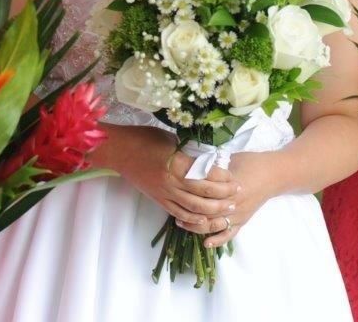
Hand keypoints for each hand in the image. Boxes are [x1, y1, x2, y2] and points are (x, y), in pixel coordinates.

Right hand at [112, 126, 238, 225]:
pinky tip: (204, 219)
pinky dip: (193, 219)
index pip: (207, 175)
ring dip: (213, 209)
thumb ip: (189, 151)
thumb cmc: (145, 139)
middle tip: (237, 192)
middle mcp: (172, 182)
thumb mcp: (172, 139)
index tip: (234, 176)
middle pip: (204, 194)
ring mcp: (165, 194)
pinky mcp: (158, 200)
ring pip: (194, 208)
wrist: (120, 151)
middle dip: (224, 195)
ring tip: (227, 207)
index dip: (223, 177)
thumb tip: (208, 158)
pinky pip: (179, 213)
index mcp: (177, 164)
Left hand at [177, 151, 274, 248]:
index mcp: (228, 186)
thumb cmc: (250, 162)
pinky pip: (229, 234)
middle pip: (206, 213)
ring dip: (198, 227)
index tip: (176, 195)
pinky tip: (206, 243)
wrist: (272, 173)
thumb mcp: (228, 160)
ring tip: (182, 224)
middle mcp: (232, 203)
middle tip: (174, 212)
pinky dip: (218, 240)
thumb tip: (191, 166)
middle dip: (189, 214)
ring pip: (215, 226)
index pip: (204, 196)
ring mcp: (238, 214)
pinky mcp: (243, 221)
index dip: (189, 197)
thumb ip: (211, 167)